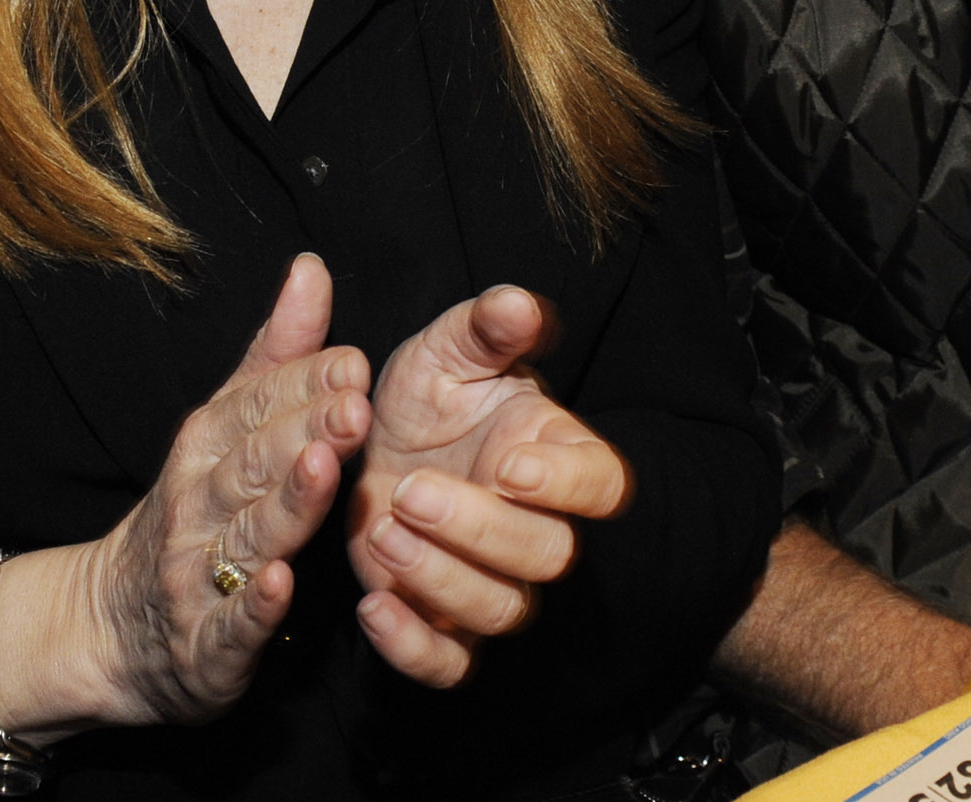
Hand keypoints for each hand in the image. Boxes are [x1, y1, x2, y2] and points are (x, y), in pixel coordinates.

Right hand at [0, 255, 370, 735]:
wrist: (109, 628)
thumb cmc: (192, 512)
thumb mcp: (224, 426)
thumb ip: (275, 354)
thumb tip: (312, 268)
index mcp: (207, 446)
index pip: (256, 407)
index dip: (302, 385)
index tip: (352, 361)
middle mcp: (198, 505)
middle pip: (254, 464)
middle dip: (304, 431)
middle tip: (355, 405)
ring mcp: (198, 576)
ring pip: (247, 536)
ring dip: (285, 503)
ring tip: (323, 469)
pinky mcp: (206, 646)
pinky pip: (230, 625)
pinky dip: (251, 606)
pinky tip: (279, 584)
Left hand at [346, 286, 631, 686]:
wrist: (369, 451)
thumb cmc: (425, 398)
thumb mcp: (445, 351)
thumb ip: (484, 328)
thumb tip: (518, 304)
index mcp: (554, 456)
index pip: (601, 483)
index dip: (568, 482)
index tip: (512, 463)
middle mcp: (536, 528)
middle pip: (548, 554)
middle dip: (481, 528)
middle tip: (413, 491)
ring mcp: (492, 582)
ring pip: (502, 610)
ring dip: (443, 580)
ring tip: (382, 530)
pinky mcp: (443, 626)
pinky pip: (449, 665)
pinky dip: (413, 647)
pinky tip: (373, 605)